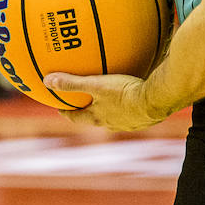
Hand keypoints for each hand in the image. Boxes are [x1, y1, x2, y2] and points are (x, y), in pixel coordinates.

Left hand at [43, 72, 164, 130]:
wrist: (157, 100)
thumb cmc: (124, 93)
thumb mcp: (96, 85)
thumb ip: (72, 83)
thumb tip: (47, 80)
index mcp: (98, 118)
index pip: (76, 117)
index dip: (67, 113)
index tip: (60, 108)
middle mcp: (112, 124)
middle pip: (94, 118)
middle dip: (86, 111)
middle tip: (80, 103)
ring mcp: (129, 123)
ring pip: (113, 116)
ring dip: (107, 109)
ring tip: (107, 98)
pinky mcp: (144, 118)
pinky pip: (131, 111)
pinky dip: (126, 104)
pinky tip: (132, 94)